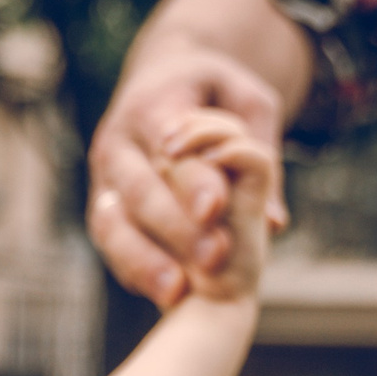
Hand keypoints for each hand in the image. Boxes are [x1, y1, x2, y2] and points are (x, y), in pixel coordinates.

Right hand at [88, 41, 289, 308]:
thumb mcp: (249, 100)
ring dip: (143, 259)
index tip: (215, 208)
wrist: (157, 78)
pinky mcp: (102, 208)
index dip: (190, 177)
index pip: (167, 143)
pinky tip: (167, 296)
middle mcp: (118, 142)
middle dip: (175, 227)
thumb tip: (274, 224)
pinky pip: (111, 243)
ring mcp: (103, 179)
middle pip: (138, 189)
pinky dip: (135, 270)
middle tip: (214, 259)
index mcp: (152, 105)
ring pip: (111, 223)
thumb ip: (263, 153)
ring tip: (177, 292)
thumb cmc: (212, 90)